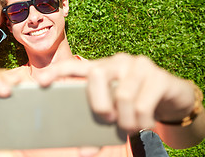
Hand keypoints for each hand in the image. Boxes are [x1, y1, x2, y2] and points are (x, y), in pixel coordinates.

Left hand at [38, 53, 195, 133]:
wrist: (170, 94)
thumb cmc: (134, 102)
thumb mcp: (115, 110)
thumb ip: (98, 123)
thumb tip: (84, 150)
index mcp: (99, 69)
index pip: (73, 66)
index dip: (56, 72)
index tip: (40, 82)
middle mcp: (115, 62)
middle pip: (96, 76)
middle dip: (98, 103)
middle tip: (106, 119)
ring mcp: (137, 65)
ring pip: (122, 95)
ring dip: (125, 121)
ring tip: (129, 128)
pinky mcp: (157, 75)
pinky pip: (143, 103)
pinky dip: (142, 122)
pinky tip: (145, 126)